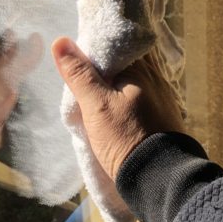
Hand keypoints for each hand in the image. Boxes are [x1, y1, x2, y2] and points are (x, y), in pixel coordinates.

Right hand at [51, 37, 183, 180]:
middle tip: (81, 71)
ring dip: (115, 82)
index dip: (97, 46)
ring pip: (133, 79)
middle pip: (125, 62)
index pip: (117, 44)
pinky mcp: (162, 116)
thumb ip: (80, 74)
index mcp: (141, 68)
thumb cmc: (126, 138)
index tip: (78, 51)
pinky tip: (114, 107)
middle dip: (105, 65)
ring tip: (93, 89)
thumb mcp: (96, 106)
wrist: (160, 179)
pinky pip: (140, 96)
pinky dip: (125, 97)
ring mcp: (162, 97)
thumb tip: (60, 41)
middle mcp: (156, 76)